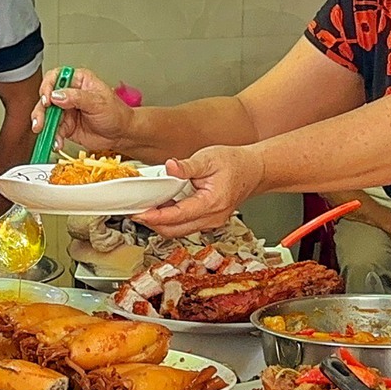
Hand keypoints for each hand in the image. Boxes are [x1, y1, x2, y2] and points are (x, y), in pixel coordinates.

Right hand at [30, 67, 133, 156]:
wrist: (121, 134)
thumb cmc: (116, 113)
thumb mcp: (99, 102)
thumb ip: (77, 97)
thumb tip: (57, 95)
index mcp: (78, 81)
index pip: (56, 77)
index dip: (48, 87)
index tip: (47, 99)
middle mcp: (69, 94)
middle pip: (46, 98)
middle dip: (41, 111)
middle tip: (41, 121)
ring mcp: (66, 111)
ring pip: (46, 115)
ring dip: (44, 125)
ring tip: (46, 133)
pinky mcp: (65, 126)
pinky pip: (53, 130)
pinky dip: (53, 137)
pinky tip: (58, 141)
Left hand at [133, 145, 266, 237]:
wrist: (254, 170)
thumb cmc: (235, 163)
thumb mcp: (209, 158)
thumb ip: (188, 165)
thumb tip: (170, 167)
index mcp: (212, 203)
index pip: (178, 216)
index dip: (155, 216)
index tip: (139, 213)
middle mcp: (212, 218)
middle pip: (175, 230)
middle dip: (153, 224)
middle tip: (135, 212)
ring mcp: (211, 222)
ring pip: (179, 231)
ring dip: (161, 223)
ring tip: (146, 209)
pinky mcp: (208, 220)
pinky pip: (185, 226)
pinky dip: (171, 220)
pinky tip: (162, 208)